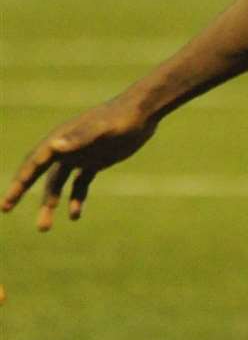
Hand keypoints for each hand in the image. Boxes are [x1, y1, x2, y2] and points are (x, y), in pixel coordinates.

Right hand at [3, 100, 156, 231]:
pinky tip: (75, 215)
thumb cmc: (122, 118)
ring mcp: (80, 155)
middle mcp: (66, 148)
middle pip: (39, 175)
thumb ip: (80, 137)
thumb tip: (55, 145)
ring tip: (44, 228)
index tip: (6, 203)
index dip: (19, 183)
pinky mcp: (95, 161)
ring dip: (51, 203)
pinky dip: (75, 199)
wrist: (143, 112)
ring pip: (58, 183)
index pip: (34, 164)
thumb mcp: (103, 129)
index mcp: (62, 139)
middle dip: (22, 191)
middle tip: (5, 209)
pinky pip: (79, 184)